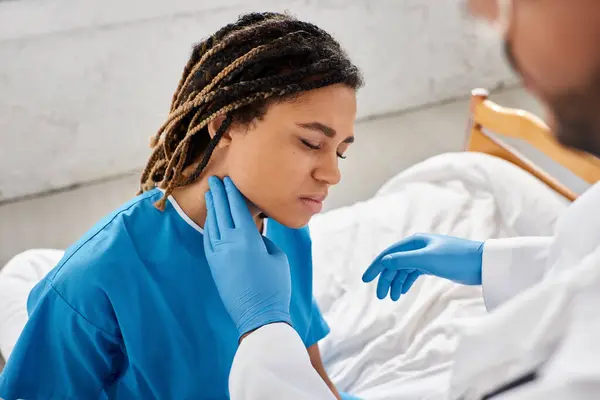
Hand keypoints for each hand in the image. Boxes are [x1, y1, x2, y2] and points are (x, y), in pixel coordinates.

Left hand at [204, 176, 291, 337]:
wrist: (259, 316)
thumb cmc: (275, 286)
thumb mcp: (277, 256)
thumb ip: (263, 240)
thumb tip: (253, 235)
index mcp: (247, 238)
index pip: (236, 208)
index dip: (231, 192)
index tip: (228, 180)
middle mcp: (229, 243)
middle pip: (221, 212)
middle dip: (218, 194)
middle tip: (215, 180)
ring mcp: (218, 255)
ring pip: (212, 224)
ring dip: (212, 208)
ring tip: (211, 194)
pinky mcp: (214, 265)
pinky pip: (208, 239)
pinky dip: (209, 226)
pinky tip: (211, 219)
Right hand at [362, 233, 483, 300]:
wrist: (481, 263)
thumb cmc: (456, 258)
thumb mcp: (427, 260)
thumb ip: (403, 261)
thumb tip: (383, 262)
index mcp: (414, 242)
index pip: (388, 255)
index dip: (376, 267)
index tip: (365, 280)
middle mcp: (417, 247)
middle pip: (394, 263)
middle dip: (385, 279)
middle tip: (380, 296)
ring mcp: (424, 256)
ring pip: (402, 270)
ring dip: (395, 283)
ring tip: (391, 298)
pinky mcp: (433, 265)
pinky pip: (412, 274)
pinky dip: (405, 283)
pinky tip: (401, 292)